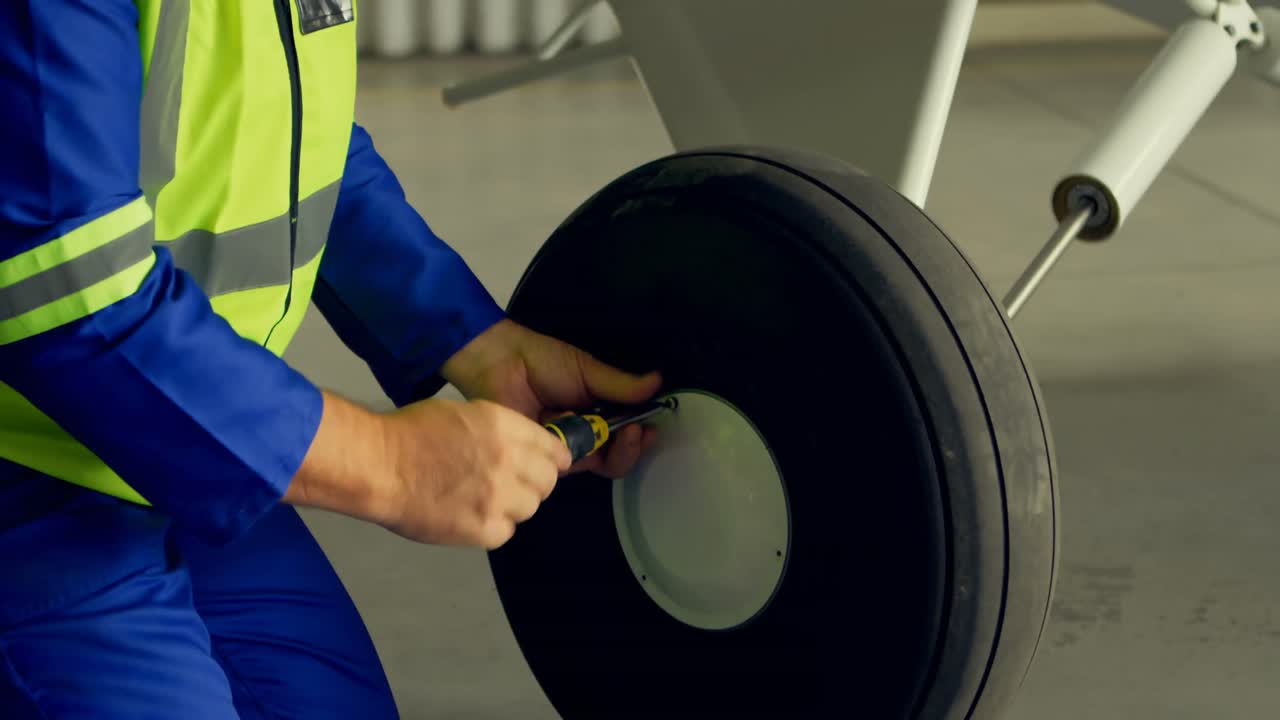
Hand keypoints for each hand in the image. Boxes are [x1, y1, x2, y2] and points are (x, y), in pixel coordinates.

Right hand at [381, 397, 572, 548]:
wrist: (377, 466)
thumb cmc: (409, 435)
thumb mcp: (465, 413)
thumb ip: (500, 431)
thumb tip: (524, 447)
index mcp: (505, 428)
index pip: (554, 450)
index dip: (551, 459)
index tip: (546, 465)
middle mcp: (509, 461)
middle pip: (547, 482)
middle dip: (534, 483)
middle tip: (511, 485)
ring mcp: (498, 497)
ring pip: (530, 508)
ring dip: (513, 505)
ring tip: (484, 499)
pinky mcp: (483, 529)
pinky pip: (506, 531)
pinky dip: (493, 526)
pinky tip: (471, 515)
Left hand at [441, 319, 662, 478]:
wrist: (501, 363)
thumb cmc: (541, 361)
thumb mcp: (586, 370)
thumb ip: (621, 385)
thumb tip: (659, 383)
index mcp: (594, 412)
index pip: (625, 434)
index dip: (641, 434)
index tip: (652, 424)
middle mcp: (583, 434)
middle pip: (617, 455)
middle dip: (633, 447)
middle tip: (638, 432)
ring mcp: (565, 448)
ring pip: (601, 464)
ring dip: (620, 451)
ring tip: (626, 433)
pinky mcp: (546, 458)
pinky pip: (574, 467)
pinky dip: (590, 453)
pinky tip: (596, 437)